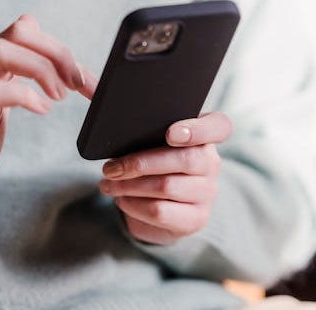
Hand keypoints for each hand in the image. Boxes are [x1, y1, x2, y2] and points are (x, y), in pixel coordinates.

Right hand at [0, 15, 97, 227]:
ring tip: (58, 97)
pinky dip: (24, 96)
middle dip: (57, 53)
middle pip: (18, 31)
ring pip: (3, 50)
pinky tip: (40, 110)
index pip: (25, 31)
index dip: (61, 50)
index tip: (85, 80)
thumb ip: (17, 86)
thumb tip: (58, 76)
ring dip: (42, 70)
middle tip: (77, 85)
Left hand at [98, 112, 231, 244]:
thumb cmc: (149, 166)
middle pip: (184, 159)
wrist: (158, 210)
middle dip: (139, 162)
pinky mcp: (195, 219)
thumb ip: (136, 123)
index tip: (171, 133)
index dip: (197, 129)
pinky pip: (160, 211)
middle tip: (110, 167)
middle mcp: (212, 163)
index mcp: (204, 137)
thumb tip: (96, 97)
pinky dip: (133, 204)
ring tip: (107, 183)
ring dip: (129, 185)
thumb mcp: (146, 142)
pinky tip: (121, 199)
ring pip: (166, 186)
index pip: (219, 126)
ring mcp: (207, 193)